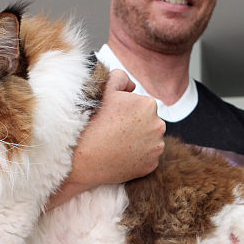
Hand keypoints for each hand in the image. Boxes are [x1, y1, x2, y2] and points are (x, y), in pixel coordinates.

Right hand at [50, 69, 164, 207]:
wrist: (85, 158)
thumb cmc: (94, 122)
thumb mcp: (105, 91)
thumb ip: (120, 78)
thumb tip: (131, 85)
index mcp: (149, 105)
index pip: (142, 105)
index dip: (127, 111)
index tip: (114, 118)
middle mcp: (158, 125)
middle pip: (148, 123)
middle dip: (136, 125)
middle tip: (115, 130)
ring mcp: (156, 147)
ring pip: (149, 140)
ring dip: (138, 141)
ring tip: (117, 143)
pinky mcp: (152, 164)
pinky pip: (147, 157)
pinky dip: (138, 157)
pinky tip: (122, 155)